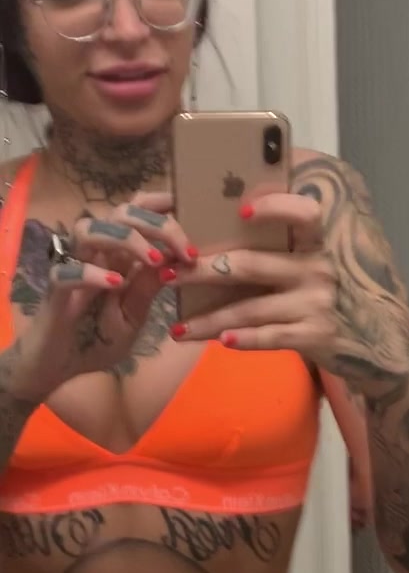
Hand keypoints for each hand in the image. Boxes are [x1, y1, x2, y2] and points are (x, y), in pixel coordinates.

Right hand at [14, 194, 192, 402]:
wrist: (59, 368)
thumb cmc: (96, 339)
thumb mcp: (133, 317)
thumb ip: (149, 289)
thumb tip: (176, 262)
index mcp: (118, 257)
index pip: (134, 213)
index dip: (158, 204)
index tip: (188, 210)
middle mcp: (96, 255)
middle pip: (119, 214)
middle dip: (157, 225)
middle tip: (186, 250)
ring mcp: (74, 269)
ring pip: (90, 230)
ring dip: (127, 239)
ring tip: (154, 261)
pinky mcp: (56, 292)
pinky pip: (67, 272)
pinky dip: (93, 274)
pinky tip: (117, 285)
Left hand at [173, 187, 408, 378]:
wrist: (371, 343)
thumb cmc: (328, 296)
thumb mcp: (314, 265)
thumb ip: (284, 247)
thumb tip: (225, 225)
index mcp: (317, 245)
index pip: (304, 214)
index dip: (275, 207)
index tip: (239, 209)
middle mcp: (318, 271)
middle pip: (250, 265)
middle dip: (201, 271)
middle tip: (168, 274)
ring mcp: (316, 305)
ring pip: (250, 309)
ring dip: (208, 320)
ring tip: (177, 328)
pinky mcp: (315, 337)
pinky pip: (269, 338)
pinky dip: (242, 340)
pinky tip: (219, 341)